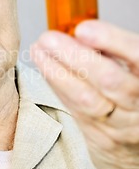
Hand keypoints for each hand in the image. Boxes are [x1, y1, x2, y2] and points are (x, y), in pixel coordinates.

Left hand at [30, 20, 138, 168]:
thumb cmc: (135, 98)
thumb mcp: (133, 72)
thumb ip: (114, 54)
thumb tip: (80, 33)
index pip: (137, 57)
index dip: (112, 41)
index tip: (84, 29)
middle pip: (109, 80)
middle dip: (76, 56)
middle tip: (49, 38)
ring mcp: (121, 125)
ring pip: (87, 99)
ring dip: (57, 72)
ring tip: (39, 51)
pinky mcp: (101, 139)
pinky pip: (76, 110)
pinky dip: (58, 86)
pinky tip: (44, 68)